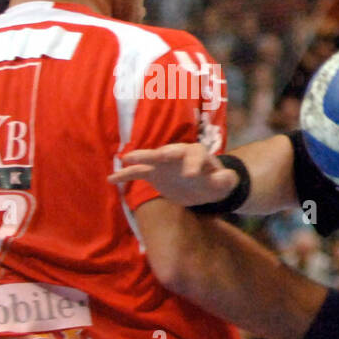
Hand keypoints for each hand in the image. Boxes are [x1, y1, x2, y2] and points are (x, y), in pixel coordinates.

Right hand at [109, 143, 236, 205]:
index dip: (195, 162)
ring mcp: (164, 163)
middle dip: (165, 154)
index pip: (196, 153)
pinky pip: (138, 173)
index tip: (192, 175)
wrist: (203, 188)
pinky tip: (111, 180)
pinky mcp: (154, 174)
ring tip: (125, 159)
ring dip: (139, 157)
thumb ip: (227, 179)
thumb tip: (228, 176)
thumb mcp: (225, 183)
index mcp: (198, 154)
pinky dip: (126, 175)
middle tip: (160, 157)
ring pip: (150, 158)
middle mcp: (179, 155)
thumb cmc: (215, 183)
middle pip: (170, 150)